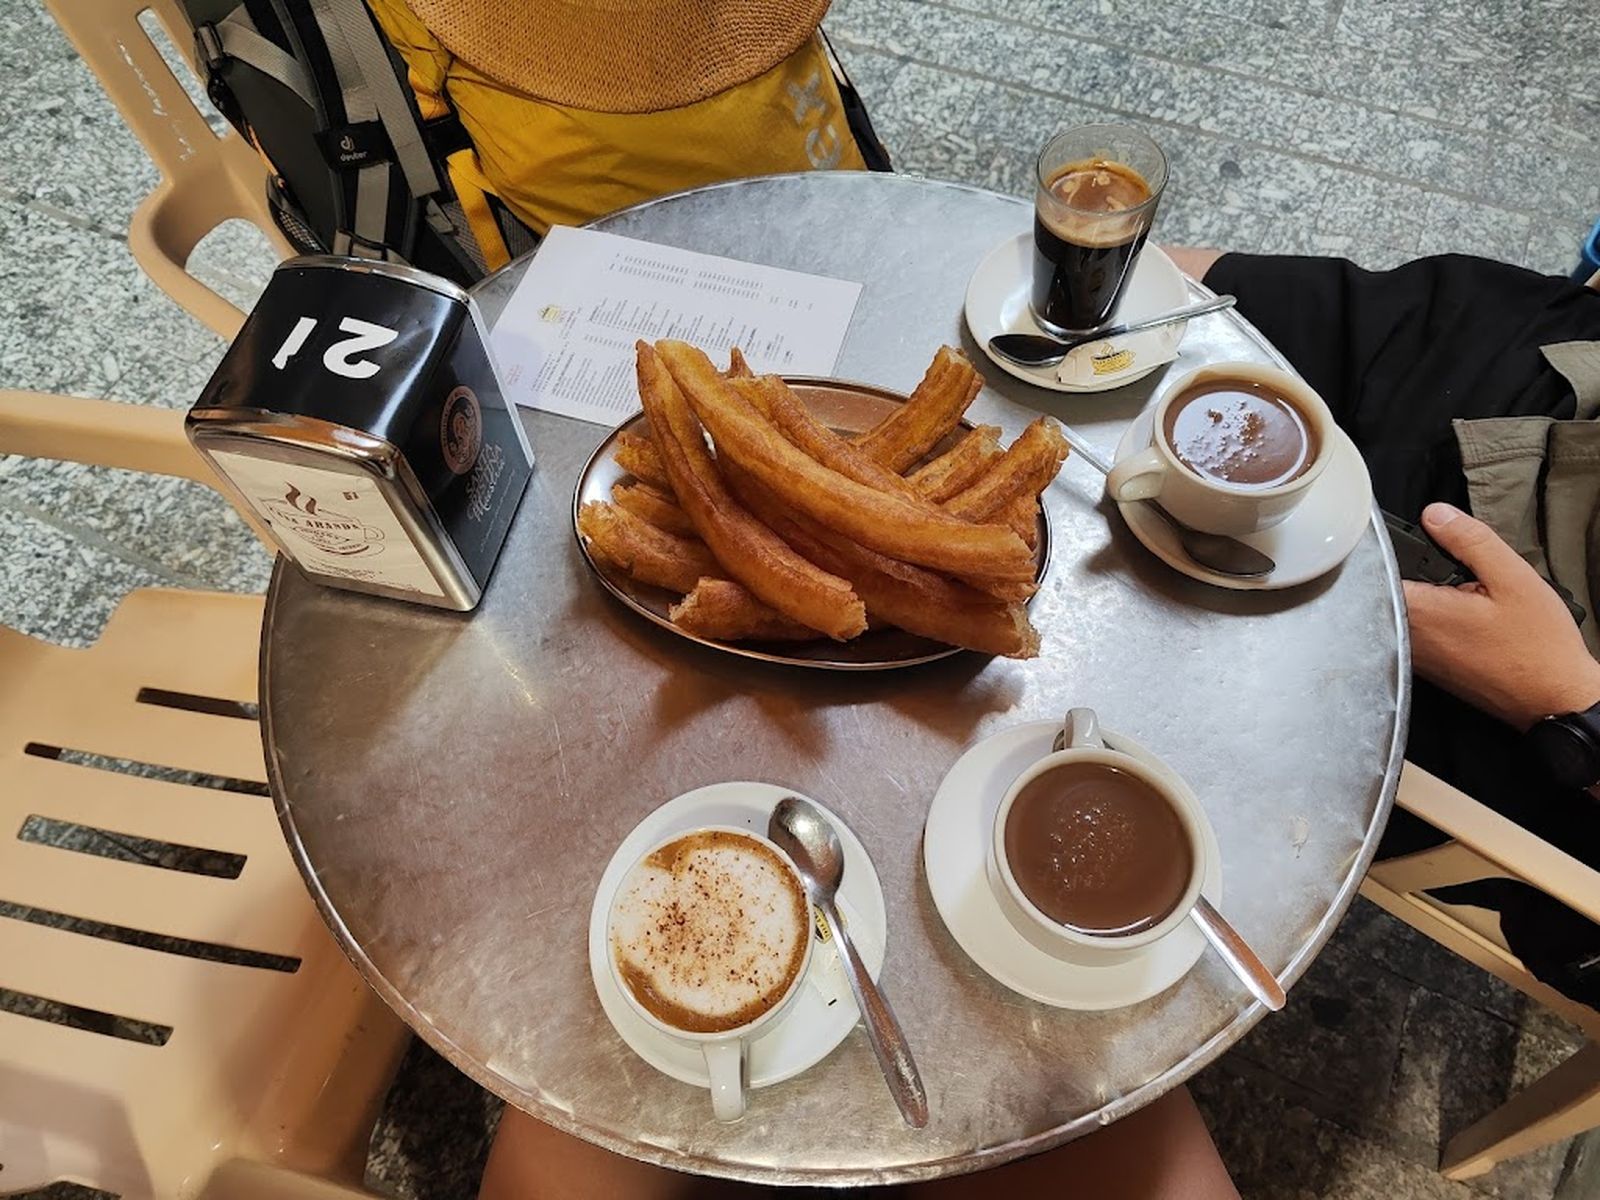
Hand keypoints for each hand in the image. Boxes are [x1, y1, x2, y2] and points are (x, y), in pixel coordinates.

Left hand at [1402, 503, 1599, 730]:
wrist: (1554, 697)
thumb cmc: (1538, 646)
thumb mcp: (1511, 578)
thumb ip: (1469, 541)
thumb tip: (1436, 514)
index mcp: (1419, 611)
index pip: (1376, 570)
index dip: (1390, 550)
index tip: (1413, 544)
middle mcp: (1407, 637)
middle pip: (1389, 590)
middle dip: (1414, 573)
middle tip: (1453, 573)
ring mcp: (1415, 658)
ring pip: (1403, 612)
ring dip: (1426, 598)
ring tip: (1464, 599)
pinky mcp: (1429, 670)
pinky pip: (1418, 634)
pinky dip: (1436, 621)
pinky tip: (1466, 621)